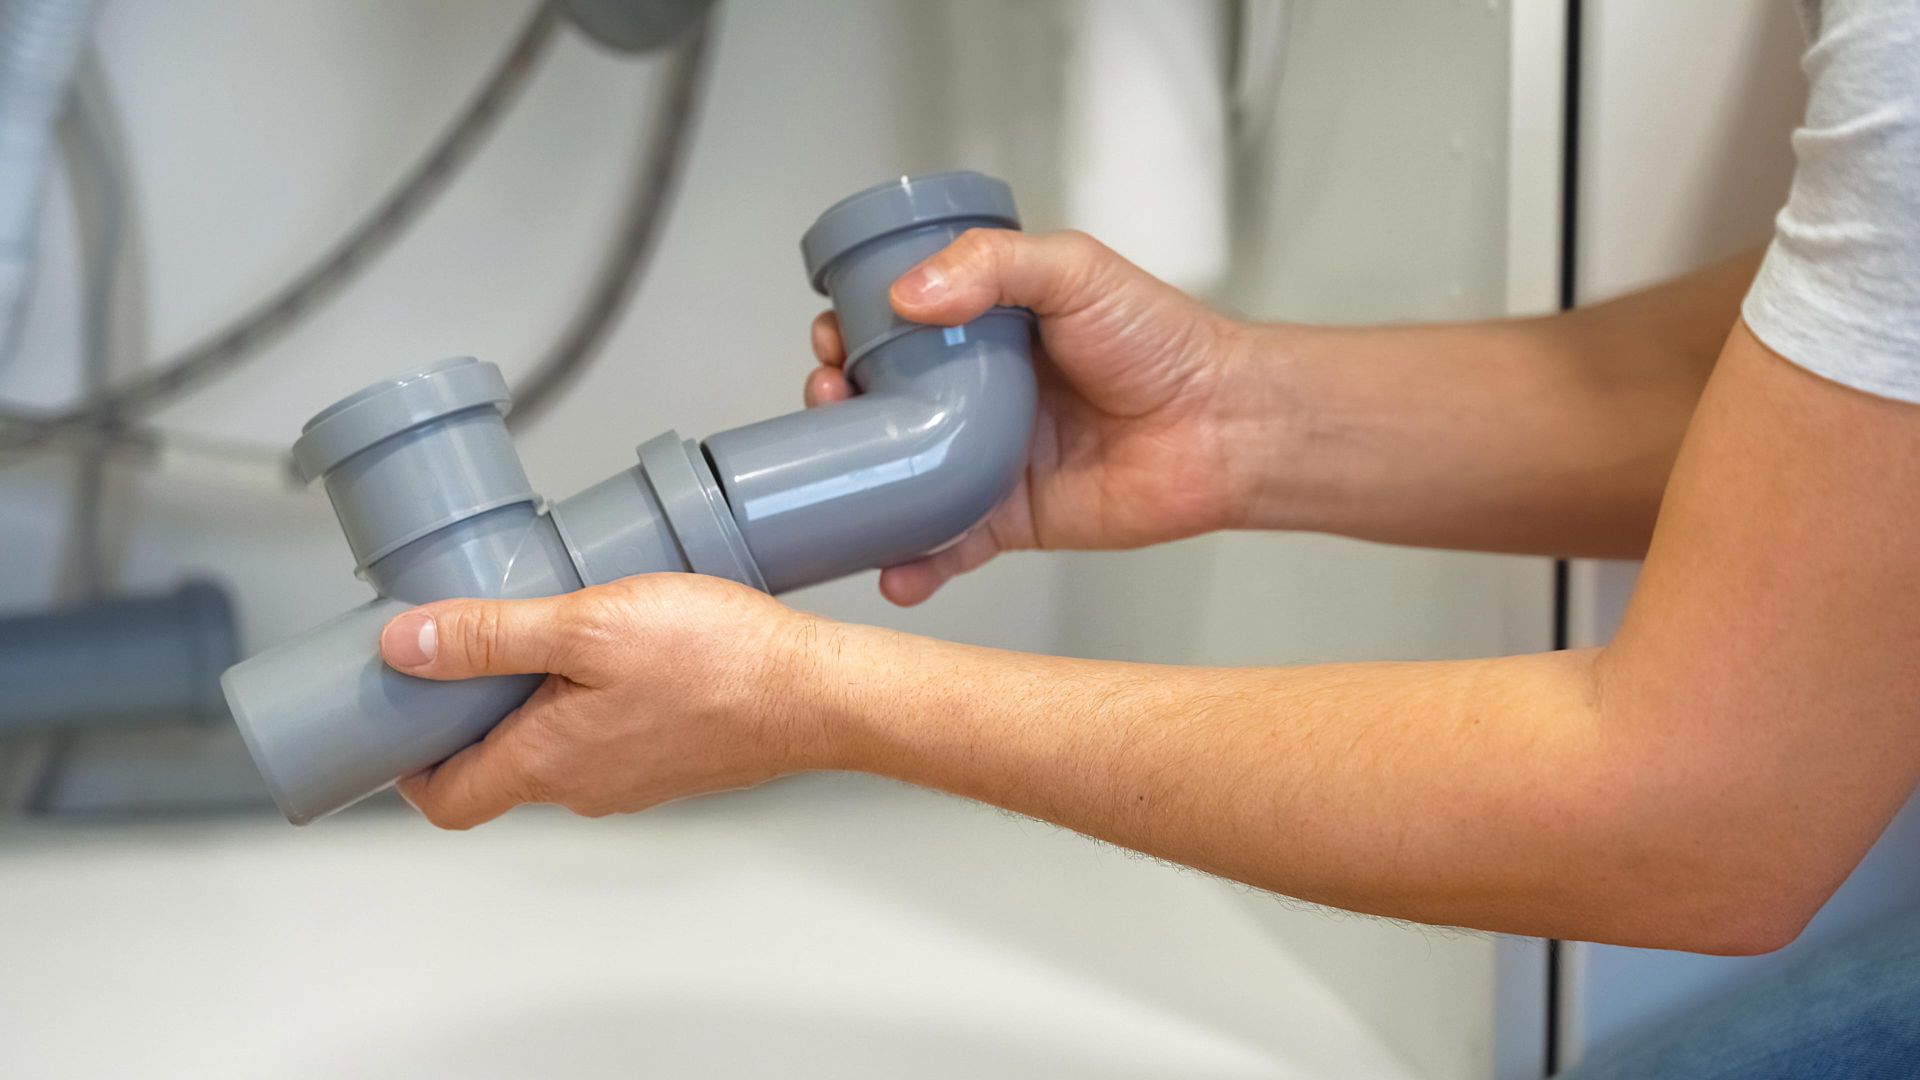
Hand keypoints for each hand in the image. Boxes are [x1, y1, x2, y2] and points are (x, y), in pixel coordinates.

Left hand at [378, 574, 836, 829]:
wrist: (819, 692)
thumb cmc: (720, 661)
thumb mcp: (589, 624)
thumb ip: (492, 636)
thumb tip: (405, 646)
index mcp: (548, 762)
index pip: (446, 799)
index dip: (406, 764)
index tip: (396, 715)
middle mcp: (585, 787)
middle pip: (496, 768)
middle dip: (469, 714)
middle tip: (469, 647)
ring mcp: (632, 780)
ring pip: (553, 750)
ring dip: (533, 702)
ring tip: (549, 633)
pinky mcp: (671, 762)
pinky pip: (605, 739)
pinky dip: (587, 702)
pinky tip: (616, 650)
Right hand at [805, 229, 1259, 604]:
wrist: (1223, 425)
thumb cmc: (1163, 340)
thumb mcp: (1074, 270)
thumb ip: (992, 265)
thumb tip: (906, 295)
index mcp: (984, 329)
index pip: (892, 327)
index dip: (851, 330)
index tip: (832, 336)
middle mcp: (975, 394)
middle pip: (878, 403)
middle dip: (835, 405)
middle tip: (828, 399)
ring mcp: (986, 460)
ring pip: (897, 478)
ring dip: (853, 485)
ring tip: (834, 479)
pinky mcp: (1009, 522)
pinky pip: (945, 548)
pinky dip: (912, 565)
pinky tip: (888, 568)